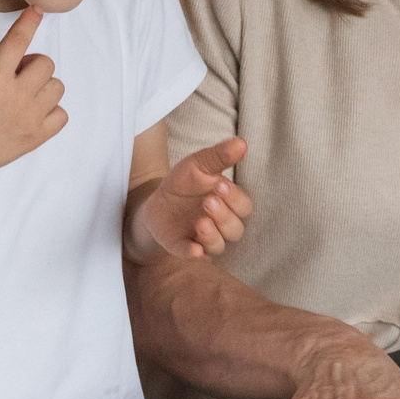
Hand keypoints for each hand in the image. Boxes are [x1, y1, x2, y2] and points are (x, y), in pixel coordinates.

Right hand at [0, 8, 66, 186]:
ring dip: (43, 85)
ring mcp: (30, 118)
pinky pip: (62, 114)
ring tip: (23, 94)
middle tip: (14, 74)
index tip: (37, 10)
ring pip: (57, 86)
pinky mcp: (38, 136)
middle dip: (32, 63)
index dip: (28, 21)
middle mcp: (16, 96)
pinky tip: (32, 112)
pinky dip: (51, 110)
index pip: (18, 41)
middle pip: (46, 63)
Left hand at [129, 137, 252, 263]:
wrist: (156, 200)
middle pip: (235, 229)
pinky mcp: (184, 248)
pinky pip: (194, 255)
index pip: (243, 207)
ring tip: (201, 222)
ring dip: (213, 236)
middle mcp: (222, 225)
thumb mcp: (199, 164)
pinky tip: (194, 249)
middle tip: (209, 202)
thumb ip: (220, 156)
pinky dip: (194, 253)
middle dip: (225, 217)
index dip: (235, 199)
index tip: (219, 186)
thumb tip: (242, 143)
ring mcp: (204, 239)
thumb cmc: (185, 182)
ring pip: (219, 246)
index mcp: (229, 204)